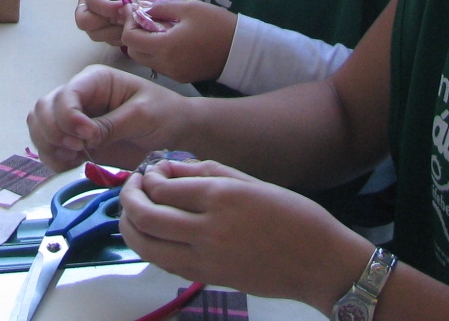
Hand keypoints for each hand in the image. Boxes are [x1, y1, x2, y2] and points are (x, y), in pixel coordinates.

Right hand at [27, 65, 187, 172]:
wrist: (173, 132)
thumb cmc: (163, 113)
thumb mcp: (142, 115)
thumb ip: (112, 125)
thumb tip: (85, 138)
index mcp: (95, 80)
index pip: (65, 94)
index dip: (68, 117)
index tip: (87, 137)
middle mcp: (79, 97)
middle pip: (44, 109)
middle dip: (53, 131)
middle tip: (78, 148)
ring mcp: (74, 119)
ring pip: (40, 127)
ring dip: (49, 145)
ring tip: (74, 156)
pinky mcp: (75, 141)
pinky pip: (49, 148)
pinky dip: (53, 159)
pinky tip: (72, 164)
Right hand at [76, 0, 155, 45]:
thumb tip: (124, 13)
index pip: (92, 1)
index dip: (109, 8)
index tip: (126, 8)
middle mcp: (87, 2)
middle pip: (84, 20)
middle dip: (106, 22)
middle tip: (125, 18)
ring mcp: (92, 18)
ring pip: (94, 34)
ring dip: (115, 32)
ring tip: (131, 24)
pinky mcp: (101, 30)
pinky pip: (107, 40)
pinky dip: (120, 38)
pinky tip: (131, 29)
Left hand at [119, 0, 237, 83]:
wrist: (241, 49)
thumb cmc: (216, 24)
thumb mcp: (188, 8)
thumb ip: (161, 8)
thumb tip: (143, 9)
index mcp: (165, 47)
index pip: (130, 39)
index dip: (130, 23)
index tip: (138, 12)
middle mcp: (166, 65)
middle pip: (134, 53)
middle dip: (134, 35)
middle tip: (145, 20)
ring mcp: (174, 74)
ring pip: (146, 61)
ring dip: (145, 46)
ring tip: (158, 29)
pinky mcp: (182, 77)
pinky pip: (160, 66)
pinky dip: (158, 54)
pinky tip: (170, 40)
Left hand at [119, 161, 367, 311]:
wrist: (320, 263)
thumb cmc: (292, 216)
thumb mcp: (249, 180)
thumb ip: (204, 171)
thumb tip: (166, 169)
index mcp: (221, 197)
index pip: (161, 187)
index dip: (145, 178)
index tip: (148, 172)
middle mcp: (208, 230)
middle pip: (145, 218)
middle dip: (127, 200)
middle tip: (130, 189)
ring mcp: (206, 260)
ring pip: (146, 246)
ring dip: (130, 227)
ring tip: (132, 212)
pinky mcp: (208, 279)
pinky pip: (165, 263)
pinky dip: (151, 247)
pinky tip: (156, 234)